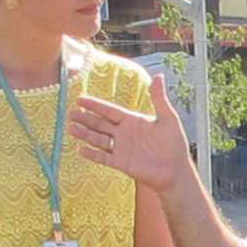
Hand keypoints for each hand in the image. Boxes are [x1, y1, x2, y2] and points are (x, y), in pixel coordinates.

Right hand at [68, 89, 189, 190]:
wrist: (176, 171)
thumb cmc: (174, 144)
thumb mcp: (168, 119)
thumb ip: (159, 99)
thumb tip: (158, 76)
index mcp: (132, 121)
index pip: (110, 111)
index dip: (95, 105)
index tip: (80, 99)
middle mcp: (124, 133)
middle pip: (100, 124)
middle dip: (85, 118)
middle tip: (71, 113)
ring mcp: (121, 148)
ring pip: (99, 139)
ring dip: (85, 134)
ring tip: (71, 128)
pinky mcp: (121, 163)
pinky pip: (103, 157)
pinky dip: (93, 154)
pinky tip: (81, 149)